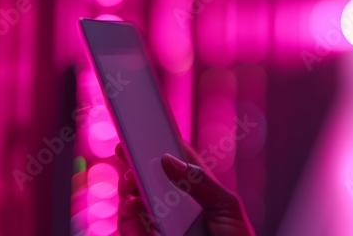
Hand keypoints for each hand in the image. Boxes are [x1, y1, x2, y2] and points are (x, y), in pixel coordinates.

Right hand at [115, 141, 254, 235]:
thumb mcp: (225, 206)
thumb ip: (199, 182)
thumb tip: (167, 159)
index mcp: (197, 193)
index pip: (176, 163)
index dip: (161, 145)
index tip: (147, 127)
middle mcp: (176, 208)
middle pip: (149, 180)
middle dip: (136, 164)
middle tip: (127, 151)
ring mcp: (161, 226)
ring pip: (134, 202)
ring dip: (128, 188)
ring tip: (131, 181)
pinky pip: (130, 226)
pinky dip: (127, 215)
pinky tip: (132, 206)